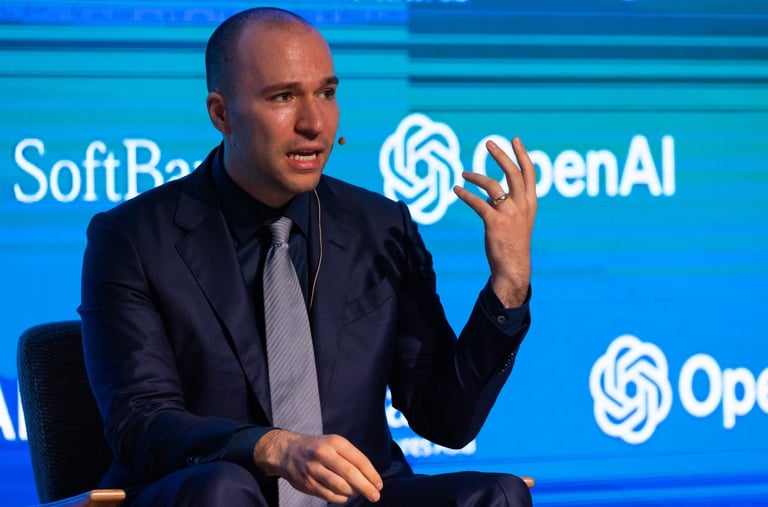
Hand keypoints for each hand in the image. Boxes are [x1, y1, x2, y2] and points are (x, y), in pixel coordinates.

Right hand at [253, 429, 382, 502]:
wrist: (288, 451)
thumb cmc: (318, 448)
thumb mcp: (334, 444)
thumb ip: (351, 458)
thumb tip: (370, 478)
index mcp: (335, 442)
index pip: (359, 460)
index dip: (371, 474)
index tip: (379, 485)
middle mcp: (323, 453)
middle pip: (350, 474)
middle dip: (366, 487)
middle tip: (375, 496)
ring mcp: (313, 469)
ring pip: (339, 486)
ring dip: (353, 492)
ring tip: (358, 493)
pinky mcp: (306, 483)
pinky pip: (328, 495)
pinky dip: (341, 498)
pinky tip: (345, 496)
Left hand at [454, 137, 537, 307]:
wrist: (513, 267)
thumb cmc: (514, 244)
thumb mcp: (519, 220)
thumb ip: (509, 204)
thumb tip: (491, 193)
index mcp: (531, 203)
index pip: (529, 173)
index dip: (522, 154)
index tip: (514, 139)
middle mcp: (522, 205)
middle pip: (513, 173)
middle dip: (501, 155)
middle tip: (488, 143)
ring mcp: (509, 213)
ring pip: (492, 185)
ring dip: (476, 176)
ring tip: (463, 173)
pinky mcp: (495, 222)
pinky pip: (477, 203)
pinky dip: (465, 194)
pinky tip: (456, 190)